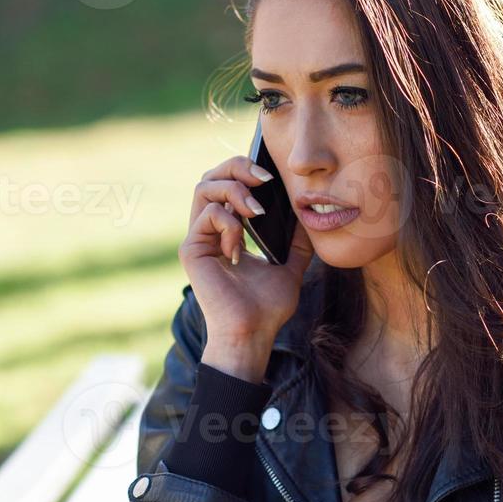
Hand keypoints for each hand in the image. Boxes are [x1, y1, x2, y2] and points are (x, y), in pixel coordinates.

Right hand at [179, 154, 314, 371]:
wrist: (253, 334)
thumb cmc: (267, 307)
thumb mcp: (290, 266)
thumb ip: (296, 241)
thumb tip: (310, 216)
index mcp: (227, 231)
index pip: (227, 184)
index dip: (244, 169)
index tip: (271, 175)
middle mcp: (208, 231)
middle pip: (210, 177)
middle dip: (237, 167)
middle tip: (264, 178)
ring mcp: (197, 239)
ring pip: (203, 188)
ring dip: (235, 190)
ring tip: (256, 210)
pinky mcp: (191, 250)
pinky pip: (209, 215)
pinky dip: (231, 222)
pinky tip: (241, 247)